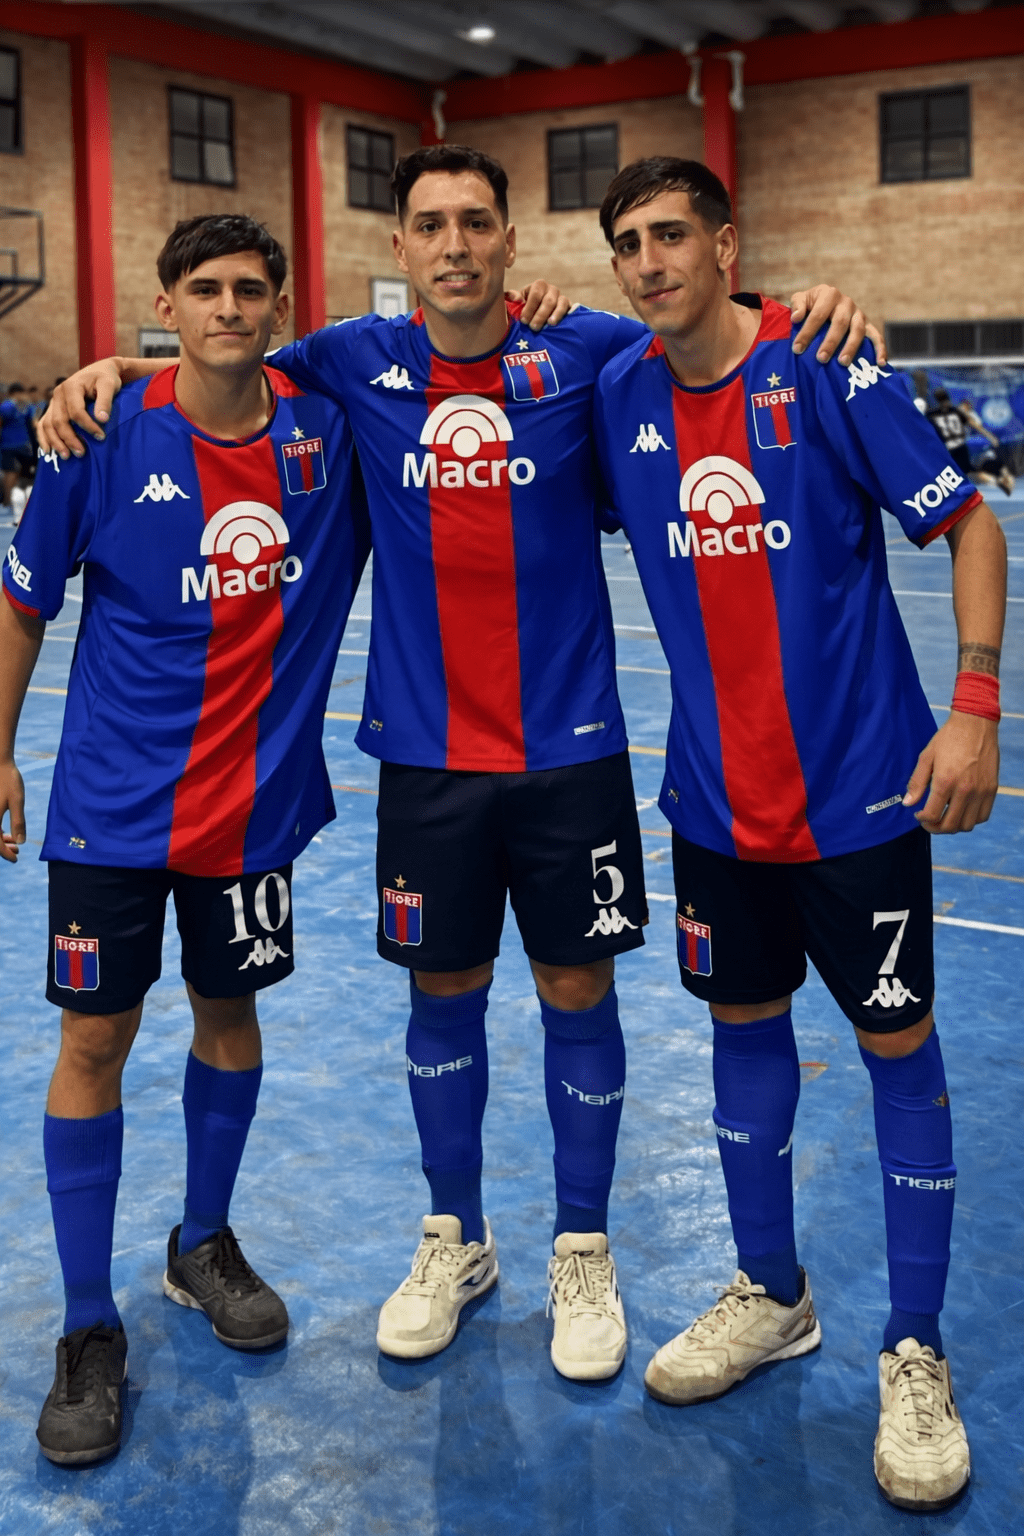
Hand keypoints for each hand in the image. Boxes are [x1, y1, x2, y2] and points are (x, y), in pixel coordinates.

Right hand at [0, 759, 25, 862]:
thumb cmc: (9, 780)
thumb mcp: (17, 801)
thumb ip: (18, 822)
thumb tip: (20, 842)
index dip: (5, 854)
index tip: (16, 859)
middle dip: (2, 849)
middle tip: (17, 852)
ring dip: (0, 840)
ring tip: (15, 843)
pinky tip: (7, 833)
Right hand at [35, 359, 125, 459]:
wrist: (99, 372)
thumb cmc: (105, 378)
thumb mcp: (109, 385)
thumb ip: (105, 400)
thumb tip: (102, 419)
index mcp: (70, 387)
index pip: (76, 412)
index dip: (87, 426)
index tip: (101, 437)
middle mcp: (58, 394)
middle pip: (59, 421)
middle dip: (69, 439)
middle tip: (82, 453)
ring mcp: (54, 402)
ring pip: (48, 425)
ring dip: (56, 442)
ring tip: (67, 457)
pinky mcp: (53, 409)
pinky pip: (43, 424)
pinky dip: (44, 438)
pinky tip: (49, 451)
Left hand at [507, 281, 572, 331]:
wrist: (536, 317)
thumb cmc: (524, 309)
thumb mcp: (515, 302)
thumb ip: (511, 298)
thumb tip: (516, 299)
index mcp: (538, 286)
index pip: (536, 294)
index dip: (529, 307)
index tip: (523, 320)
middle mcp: (551, 290)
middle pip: (548, 300)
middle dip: (540, 314)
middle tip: (533, 327)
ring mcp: (561, 298)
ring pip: (561, 304)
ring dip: (555, 314)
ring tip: (550, 324)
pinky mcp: (569, 308)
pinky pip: (570, 310)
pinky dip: (565, 316)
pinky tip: (560, 324)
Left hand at [789, 286, 886, 367]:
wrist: (825, 302)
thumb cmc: (810, 305)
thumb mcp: (801, 299)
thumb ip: (797, 305)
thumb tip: (796, 318)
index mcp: (829, 295)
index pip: (818, 315)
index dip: (807, 332)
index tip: (797, 349)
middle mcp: (846, 303)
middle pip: (840, 323)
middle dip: (830, 342)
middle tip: (821, 358)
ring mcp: (858, 314)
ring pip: (858, 330)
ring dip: (851, 347)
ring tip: (842, 363)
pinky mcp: (867, 325)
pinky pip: (876, 336)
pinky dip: (880, 349)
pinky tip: (880, 363)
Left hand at [902, 713, 999, 832]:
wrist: (975, 723)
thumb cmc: (949, 738)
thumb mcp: (926, 757)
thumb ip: (917, 782)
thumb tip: (907, 803)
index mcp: (945, 781)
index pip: (932, 815)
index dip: (922, 820)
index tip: (918, 815)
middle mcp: (965, 789)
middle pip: (950, 825)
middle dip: (935, 828)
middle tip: (929, 821)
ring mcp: (981, 791)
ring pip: (967, 825)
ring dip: (954, 826)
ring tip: (945, 816)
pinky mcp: (992, 789)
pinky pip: (983, 816)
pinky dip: (971, 819)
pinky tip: (961, 810)